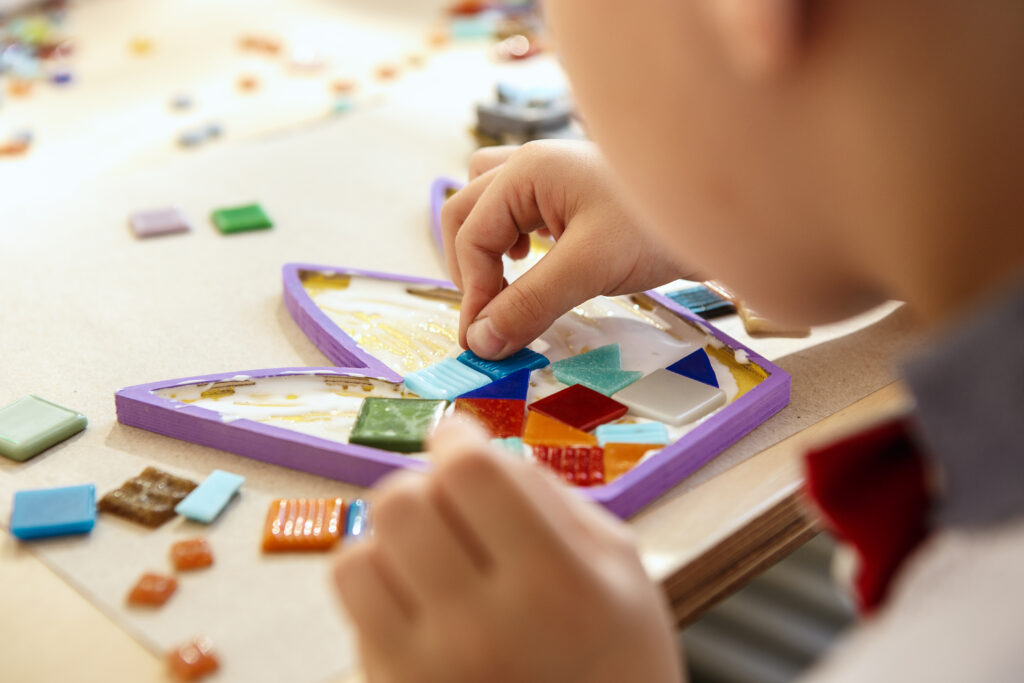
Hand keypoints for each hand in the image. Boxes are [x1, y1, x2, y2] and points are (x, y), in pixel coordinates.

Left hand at [333, 419, 684, 682]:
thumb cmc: (618, 659)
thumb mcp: (622, 567)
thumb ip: (552, 498)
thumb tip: (476, 450)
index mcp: (555, 584)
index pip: (470, 472)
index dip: (458, 438)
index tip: (460, 440)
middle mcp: (482, 628)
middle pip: (399, 502)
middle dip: (423, 487)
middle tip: (450, 504)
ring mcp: (426, 671)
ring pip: (357, 555)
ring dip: (393, 541)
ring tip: (431, 556)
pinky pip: (353, 610)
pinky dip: (378, 587)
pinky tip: (417, 600)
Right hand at [442, 140, 693, 358]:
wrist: (716, 212)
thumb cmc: (655, 227)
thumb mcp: (588, 268)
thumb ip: (530, 304)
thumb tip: (480, 343)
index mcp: (527, 171)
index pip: (471, 235)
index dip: (472, 291)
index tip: (483, 340)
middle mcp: (530, 164)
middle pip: (465, 212)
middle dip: (470, 266)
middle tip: (489, 315)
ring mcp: (549, 174)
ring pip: (486, 202)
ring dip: (483, 242)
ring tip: (505, 279)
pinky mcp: (568, 191)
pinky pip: (515, 206)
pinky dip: (509, 234)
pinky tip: (531, 257)